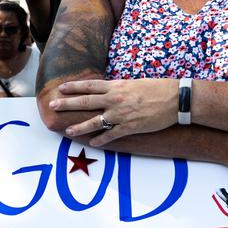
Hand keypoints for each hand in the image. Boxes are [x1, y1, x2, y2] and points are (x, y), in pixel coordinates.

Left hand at [49, 78, 178, 146]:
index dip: (74, 87)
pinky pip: (111, 135)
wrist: (175, 98)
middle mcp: (114, 99)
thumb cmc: (157, 88)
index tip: (61, 88)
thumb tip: (108, 91)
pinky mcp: (129, 127)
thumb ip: (119, 88)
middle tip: (52, 106)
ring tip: (67, 131)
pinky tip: (92, 143)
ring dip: (79, 127)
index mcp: (116, 86)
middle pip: (85, 102)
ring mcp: (120, 114)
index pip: (89, 85)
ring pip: (94, 121)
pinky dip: (101, 140)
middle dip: (67, 104)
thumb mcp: (134, 83)